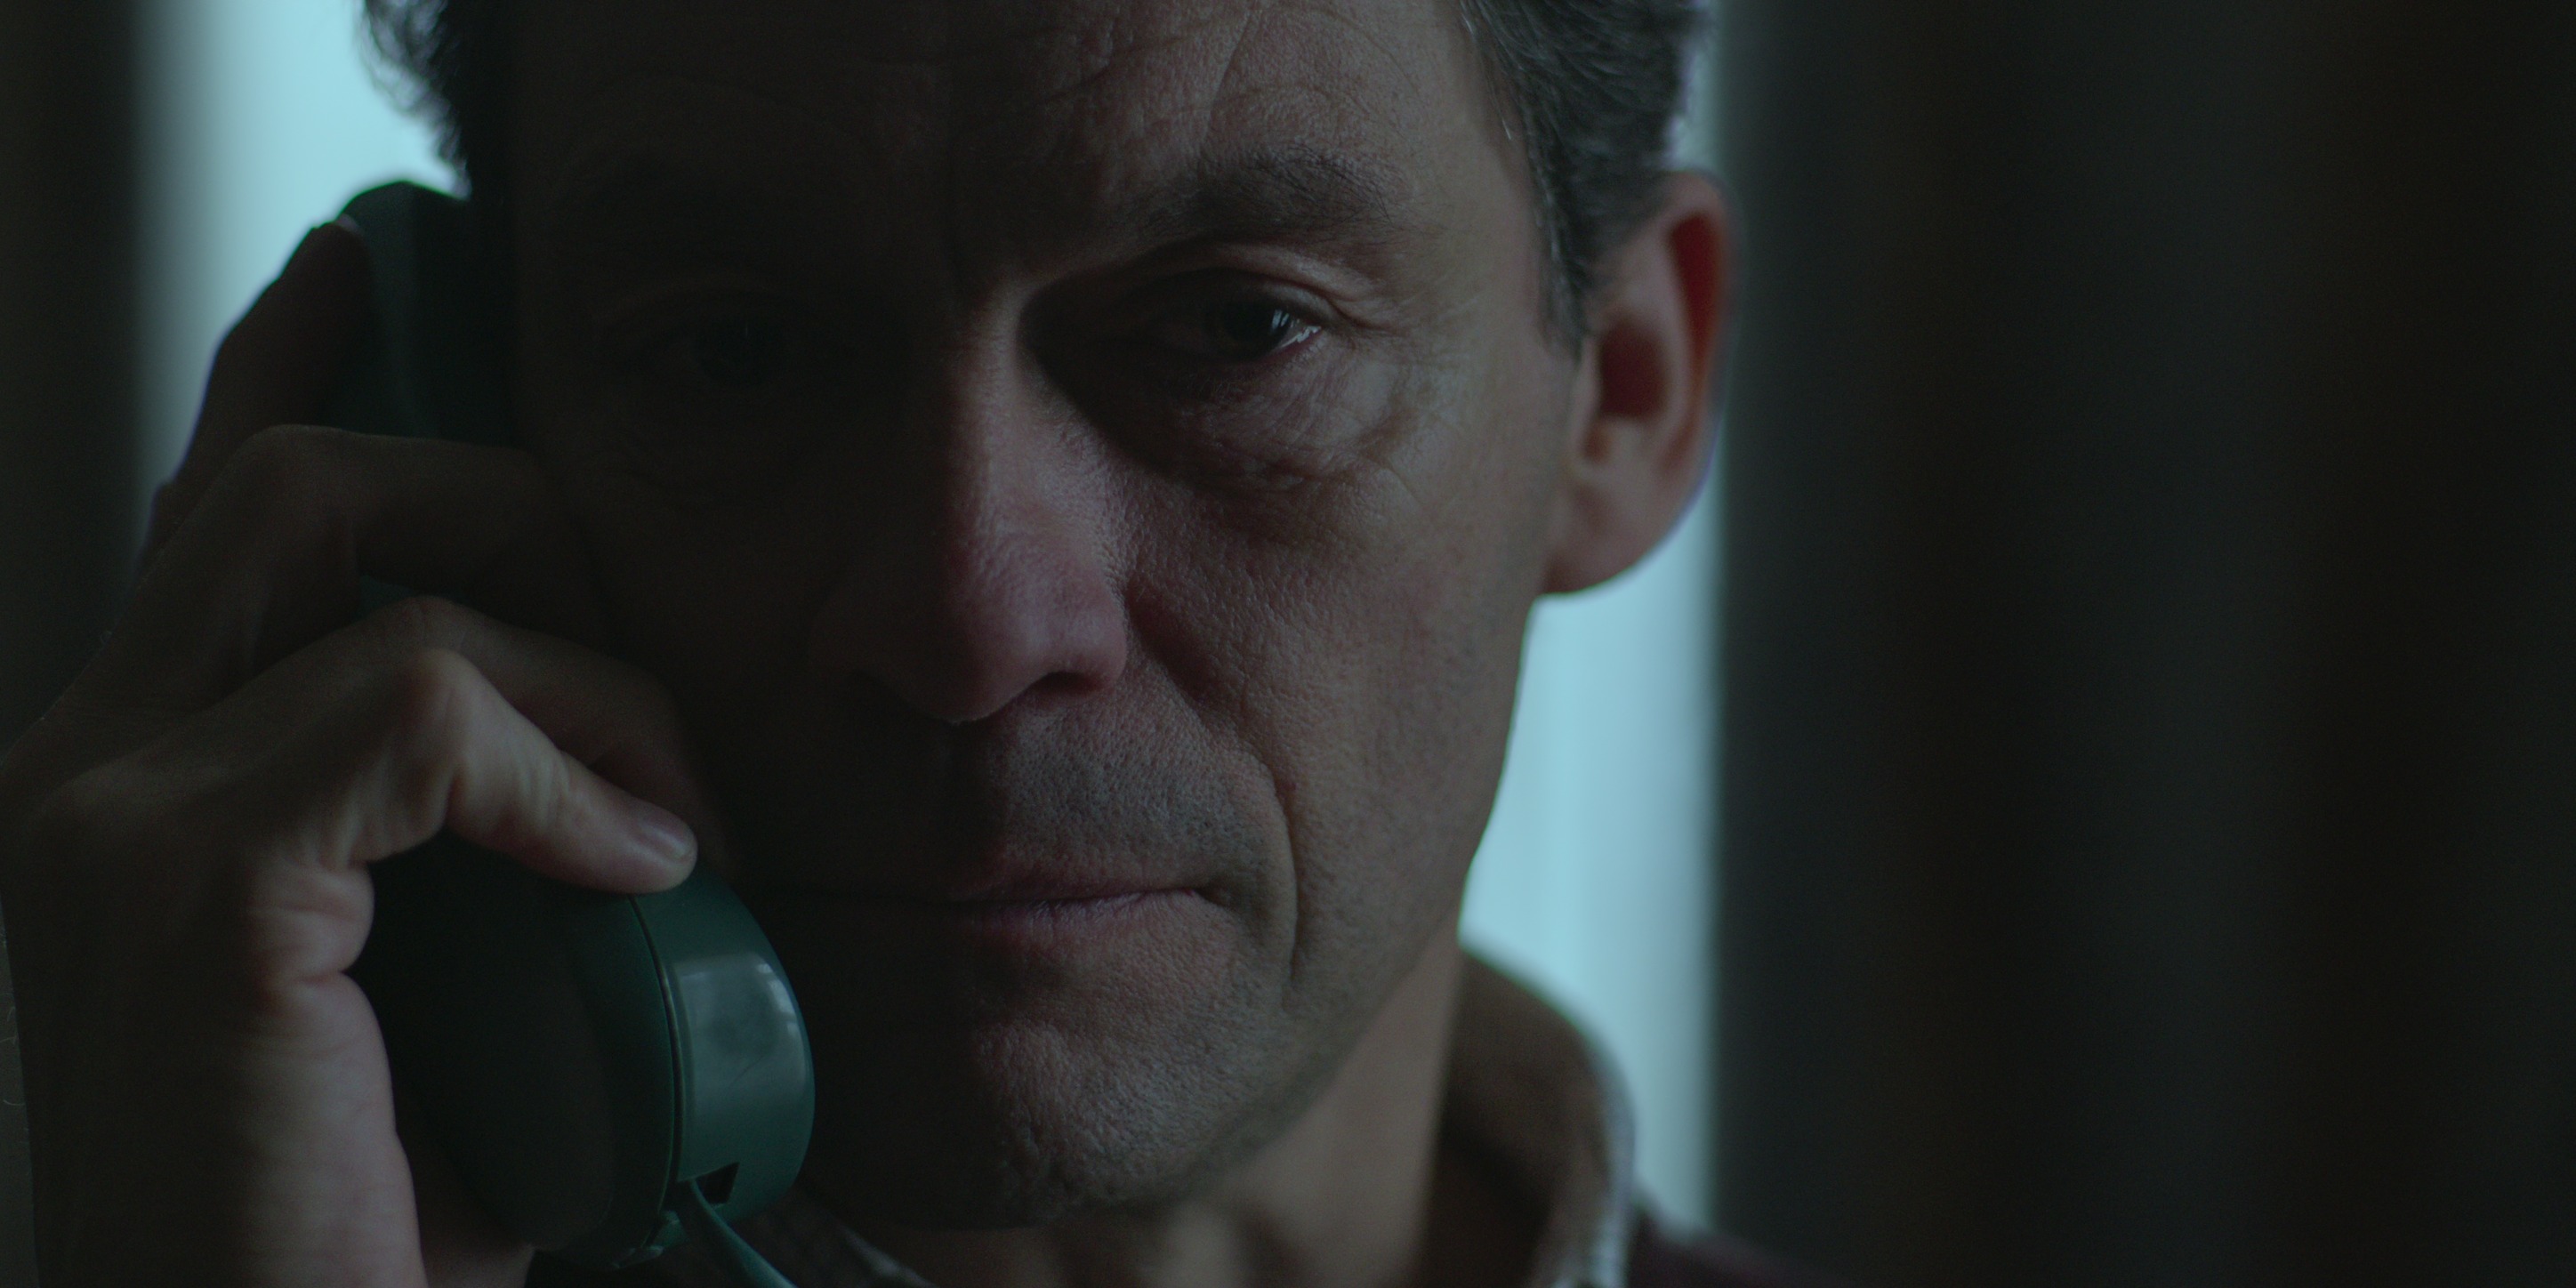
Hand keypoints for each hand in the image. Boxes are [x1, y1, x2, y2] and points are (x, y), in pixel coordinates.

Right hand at [0, 224, 722, 1285]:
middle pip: (314, 487)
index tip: (380, 272)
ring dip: (598, 684)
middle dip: (530, 518)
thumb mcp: (449, 962)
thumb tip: (599, 717)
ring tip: (679, 832)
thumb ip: (462, 818)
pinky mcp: (187, 886)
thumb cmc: (388, 1204)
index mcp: (136, 771)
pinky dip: (574, 776)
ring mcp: (105, 817)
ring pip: (398, 586)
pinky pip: (425, 710)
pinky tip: (642, 878)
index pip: (215, 506)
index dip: (297, 364)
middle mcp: (80, 765)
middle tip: (655, 678)